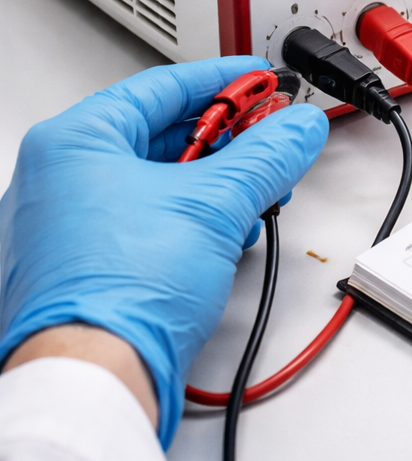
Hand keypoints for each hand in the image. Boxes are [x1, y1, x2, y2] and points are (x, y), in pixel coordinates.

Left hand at [0, 58, 328, 446]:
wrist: (96, 380)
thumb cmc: (120, 292)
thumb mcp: (216, 204)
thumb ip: (268, 156)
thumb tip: (298, 129)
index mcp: (74, 143)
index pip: (163, 87)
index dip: (225, 81)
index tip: (262, 80)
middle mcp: (62, 179)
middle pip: (164, 134)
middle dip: (230, 139)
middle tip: (272, 134)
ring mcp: (72, 226)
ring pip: (162, 179)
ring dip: (219, 182)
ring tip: (259, 188)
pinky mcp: (91, 265)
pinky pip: (152, 219)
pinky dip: (195, 217)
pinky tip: (228, 230)